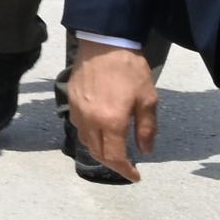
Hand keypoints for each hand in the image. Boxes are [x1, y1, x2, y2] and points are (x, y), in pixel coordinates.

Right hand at [65, 43, 158, 180]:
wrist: (104, 43)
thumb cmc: (130, 70)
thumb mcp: (148, 99)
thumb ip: (146, 128)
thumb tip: (145, 150)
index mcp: (112, 122)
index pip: (115, 157)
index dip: (125, 171)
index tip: (136, 176)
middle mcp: (91, 121)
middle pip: (97, 153)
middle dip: (113, 164)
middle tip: (126, 166)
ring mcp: (78, 112)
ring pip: (86, 141)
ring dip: (99, 151)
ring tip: (113, 150)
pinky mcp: (71, 101)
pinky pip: (79, 127)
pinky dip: (90, 136)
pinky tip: (99, 131)